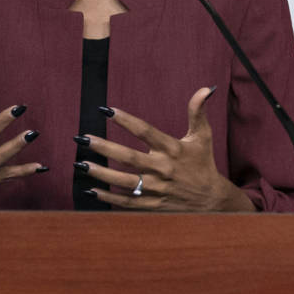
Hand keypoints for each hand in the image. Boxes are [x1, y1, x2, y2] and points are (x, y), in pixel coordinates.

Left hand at [77, 86, 254, 211]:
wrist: (213, 201)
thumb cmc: (203, 163)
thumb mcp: (202, 137)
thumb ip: (198, 112)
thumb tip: (205, 88)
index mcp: (172, 149)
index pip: (145, 131)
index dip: (125, 120)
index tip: (106, 110)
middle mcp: (163, 169)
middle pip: (129, 158)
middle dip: (104, 148)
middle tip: (82, 139)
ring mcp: (157, 189)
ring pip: (124, 181)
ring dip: (101, 173)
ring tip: (81, 164)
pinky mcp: (153, 204)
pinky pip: (128, 202)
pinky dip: (109, 198)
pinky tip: (91, 190)